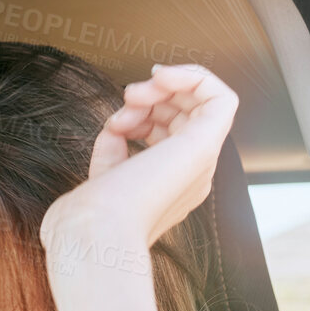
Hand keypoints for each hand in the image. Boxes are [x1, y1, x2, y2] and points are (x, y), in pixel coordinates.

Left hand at [39, 65, 238, 310]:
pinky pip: (222, 97)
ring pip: (202, 104)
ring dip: (167, 85)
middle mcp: (188, 177)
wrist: (92, 234)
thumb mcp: (100, 176)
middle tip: (126, 101)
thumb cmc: (87, 218)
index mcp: (167, 189)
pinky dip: (193, 76)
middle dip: (154, 97)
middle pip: (186, 117)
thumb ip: (113, 151)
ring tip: (133, 95)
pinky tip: (161, 77)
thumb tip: (118, 128)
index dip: (145, 116)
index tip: (116, 121)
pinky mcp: (203, 147)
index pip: (170, 137)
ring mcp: (199, 164)